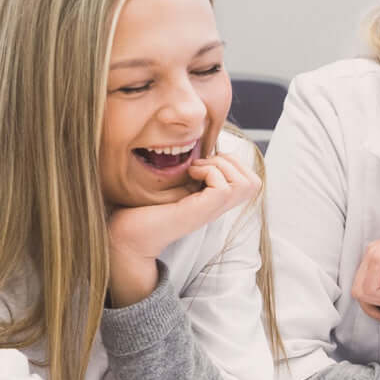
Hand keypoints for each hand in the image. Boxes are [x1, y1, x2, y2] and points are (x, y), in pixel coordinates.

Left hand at [105, 151, 261, 306]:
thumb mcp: (174, 182)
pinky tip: (189, 175)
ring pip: (245, 183)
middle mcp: (218, 207)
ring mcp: (212, 210)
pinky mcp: (201, 212)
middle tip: (202, 164)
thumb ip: (191, 171)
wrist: (125, 232)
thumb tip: (201, 147)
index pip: (251, 180)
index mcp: (215, 201)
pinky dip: (208, 172)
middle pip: (254, 182)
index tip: (204, 162)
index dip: (234, 163)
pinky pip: (223, 187)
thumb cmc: (142, 208)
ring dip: (221, 166)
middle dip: (231, 161)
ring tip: (196, 169)